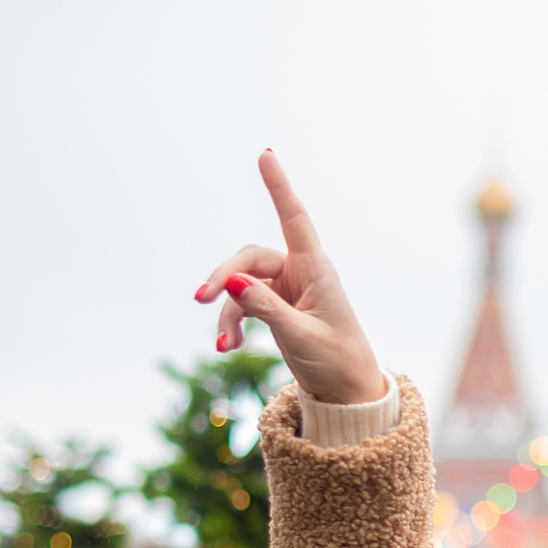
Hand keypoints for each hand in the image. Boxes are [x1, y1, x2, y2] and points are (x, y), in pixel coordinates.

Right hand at [193, 150, 389, 405]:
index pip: (294, 218)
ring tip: (223, 344)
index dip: (279, 186)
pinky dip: (233, 323)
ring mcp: (286, 289)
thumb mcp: (301, 336)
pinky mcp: (275, 306)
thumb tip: (231, 282)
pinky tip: (228, 346)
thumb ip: (266, 309)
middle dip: (223, 278)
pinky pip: (242, 304)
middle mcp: (300, 272)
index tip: (266, 154)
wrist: (347, 392)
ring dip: (227, 311)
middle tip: (201, 299)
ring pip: (240, 285)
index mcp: (317, 269)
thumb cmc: (336, 361)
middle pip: (249, 259)